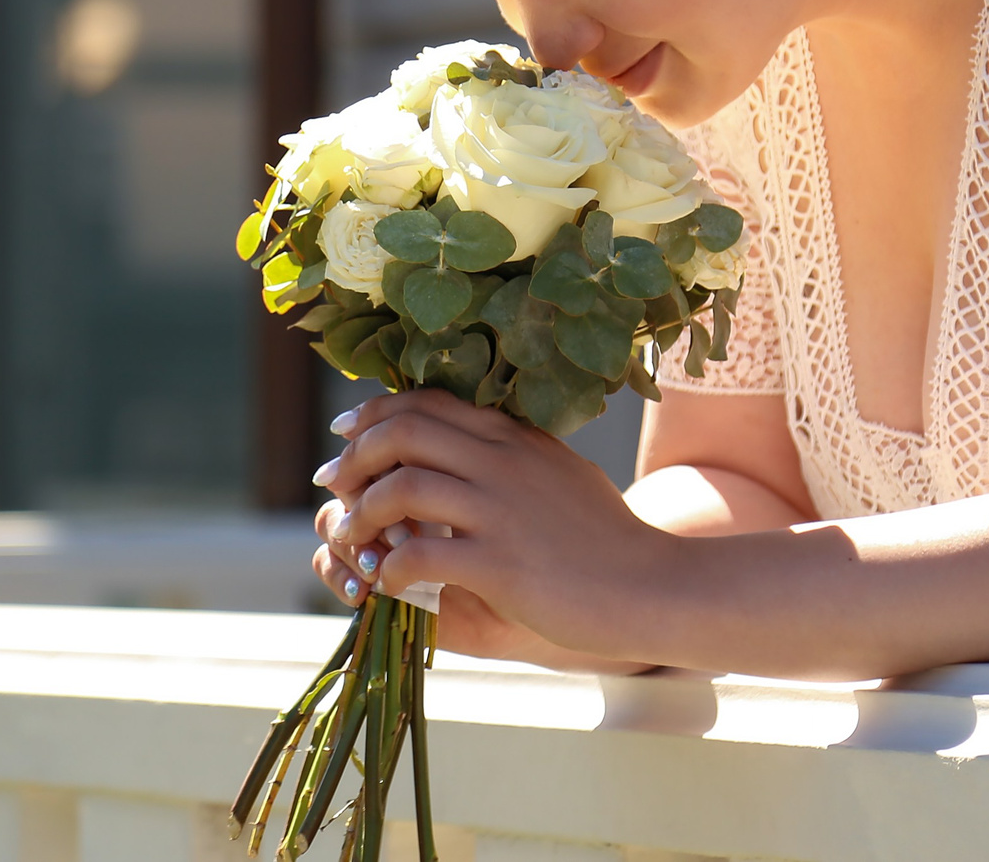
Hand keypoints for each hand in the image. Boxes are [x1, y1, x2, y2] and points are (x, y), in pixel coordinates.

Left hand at [309, 389, 679, 667]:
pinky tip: (389, 583)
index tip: (344, 435)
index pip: (426, 402)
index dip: (373, 414)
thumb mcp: (558, 474)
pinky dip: (389, 567)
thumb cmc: (605, 539)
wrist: (652, 586)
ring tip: (353, 540)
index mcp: (514, 436)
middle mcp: (503, 461)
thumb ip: (512, 455)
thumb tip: (466, 442)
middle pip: (403, 432)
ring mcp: (500, 510)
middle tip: (336, 485)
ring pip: (402, 487)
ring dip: (362, 514)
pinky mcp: (499, 563)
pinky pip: (419, 554)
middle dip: (355, 456)